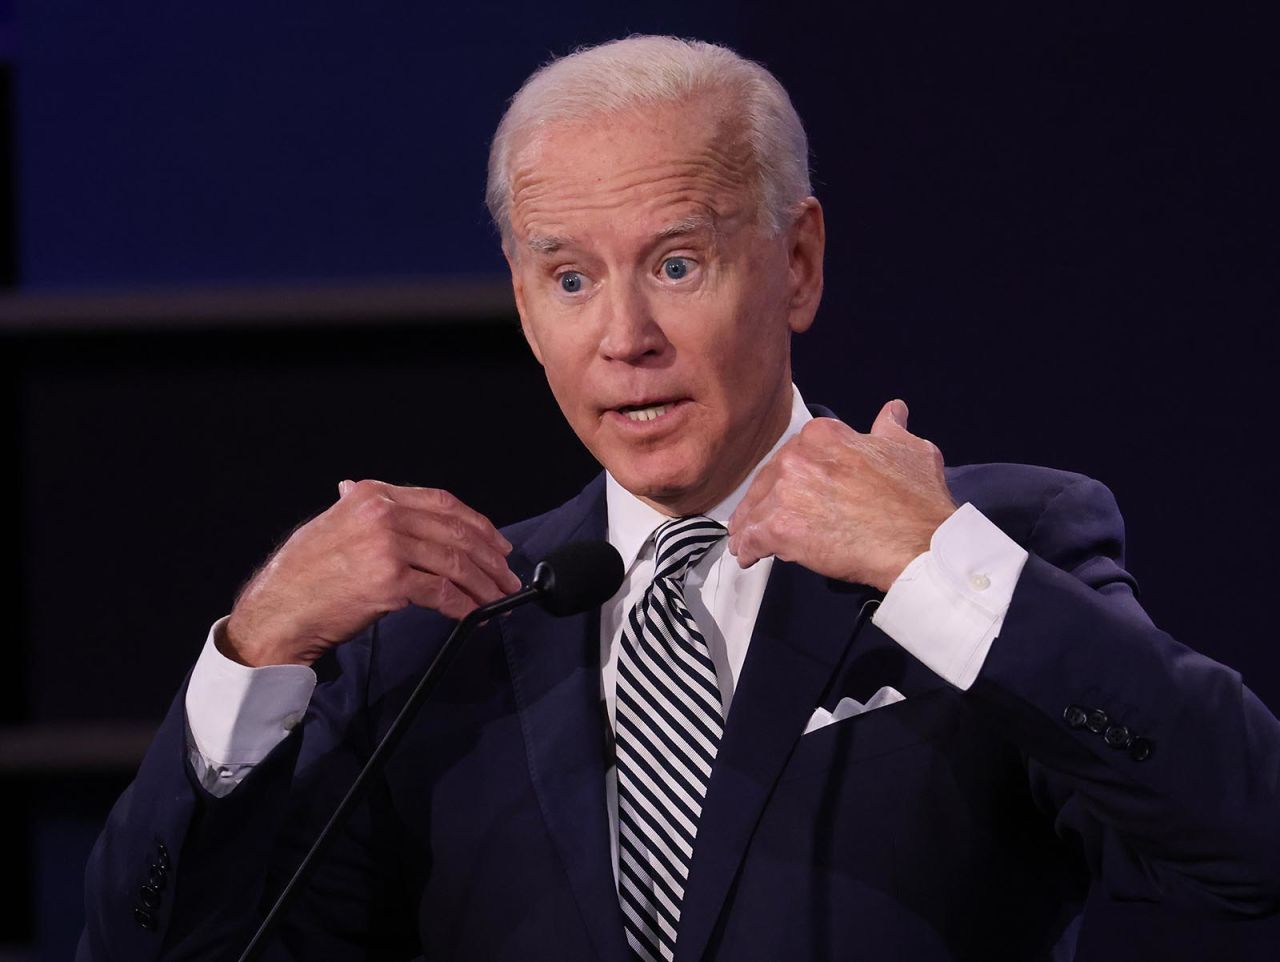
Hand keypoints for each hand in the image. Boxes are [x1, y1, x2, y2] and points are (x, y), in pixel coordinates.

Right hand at [223, 480, 521, 666]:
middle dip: (490, 557)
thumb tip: (373, 495)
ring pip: (455, 563)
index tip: (497, 543)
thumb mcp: (332, 524)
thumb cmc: (303, 575)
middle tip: (507, 576)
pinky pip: (442, 593)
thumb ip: (361, 509)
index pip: (442, 501)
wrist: (277, 612)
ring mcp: (388, 546)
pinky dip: (465, 605)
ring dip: (484, 584)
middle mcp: (382, 514)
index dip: (477, 523)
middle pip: (455, 531)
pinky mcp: (390, 581)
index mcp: (373, 494)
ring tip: (499, 599)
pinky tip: (474, 615)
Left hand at [727, 400, 957, 591]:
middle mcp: (799, 458)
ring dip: (750, 527)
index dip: (790, 477)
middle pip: (768, 482)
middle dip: (765, 501)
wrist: (920, 543)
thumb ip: (891, 429)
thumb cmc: (917, 502)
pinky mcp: (779, 528)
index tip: (790, 492)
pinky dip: (747, 549)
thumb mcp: (910, 451)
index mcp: (823, 436)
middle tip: (765, 520)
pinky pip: (750, 539)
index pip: (792, 455)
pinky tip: (748, 556)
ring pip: (755, 510)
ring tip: (748, 542)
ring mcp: (786, 493)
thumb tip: (894, 411)